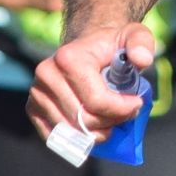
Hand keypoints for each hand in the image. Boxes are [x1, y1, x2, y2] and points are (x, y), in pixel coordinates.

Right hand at [27, 20, 155, 144]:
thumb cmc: (112, 45)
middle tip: (125, 113)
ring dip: (98, 132)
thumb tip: (142, 60)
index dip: (122, 109)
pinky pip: (57, 137)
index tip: (136, 103)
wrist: (86, 49)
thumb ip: (142, 44)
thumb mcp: (134, 36)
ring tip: (111, 118)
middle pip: (84, 119)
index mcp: (68, 58)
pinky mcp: (33, 109)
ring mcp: (36, 93)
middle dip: (112, 121)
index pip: (96, 101)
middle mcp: (46, 75)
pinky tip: (94, 127)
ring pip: (73, 131)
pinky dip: (79, 138)